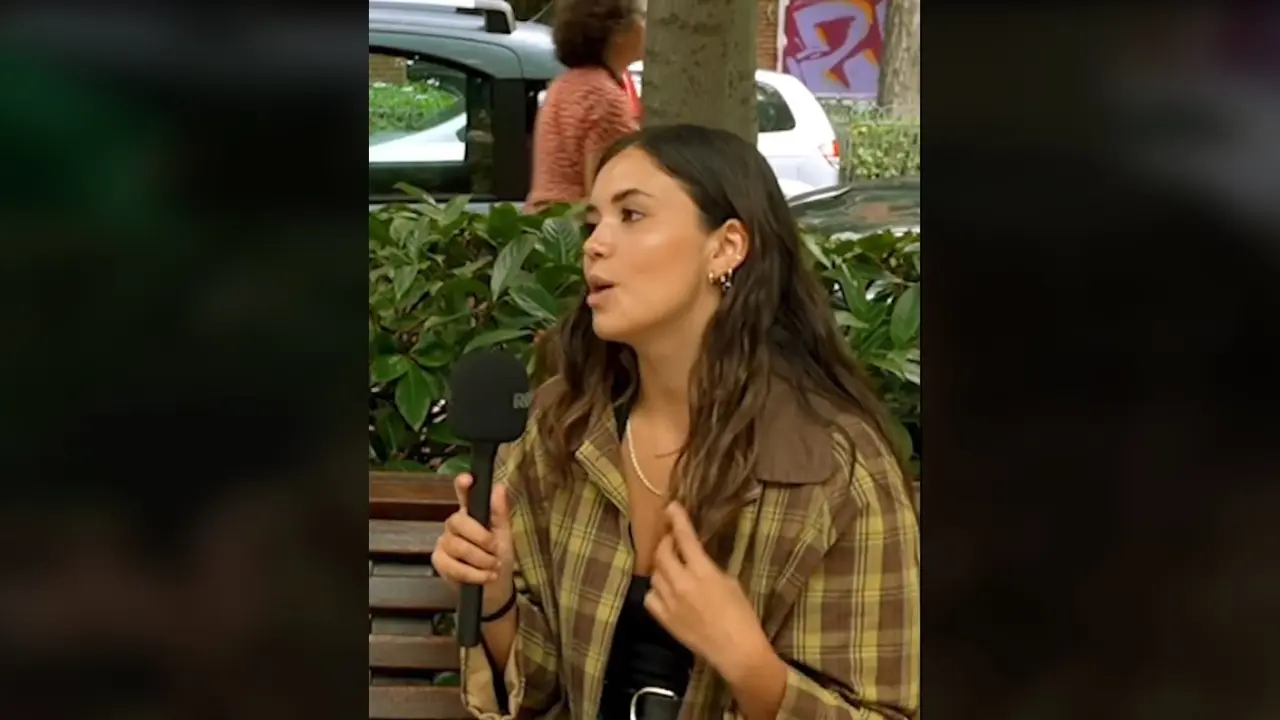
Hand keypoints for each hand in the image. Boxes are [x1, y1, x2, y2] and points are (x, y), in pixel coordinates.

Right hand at [429, 473, 514, 613]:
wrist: (494, 590)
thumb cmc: (499, 558)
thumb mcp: (505, 536)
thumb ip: (500, 513)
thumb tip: (499, 487)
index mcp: (471, 514)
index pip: (463, 495)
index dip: (462, 486)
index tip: (467, 479)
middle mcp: (454, 525)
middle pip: (459, 521)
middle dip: (481, 538)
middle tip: (496, 550)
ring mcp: (444, 543)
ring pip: (457, 546)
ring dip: (481, 559)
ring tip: (494, 567)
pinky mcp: (439, 562)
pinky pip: (453, 565)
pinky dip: (473, 573)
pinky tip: (485, 577)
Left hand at [644, 503, 771, 675]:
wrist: (736, 650)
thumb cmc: (741, 615)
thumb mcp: (730, 582)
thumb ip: (708, 567)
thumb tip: (695, 558)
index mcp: (703, 571)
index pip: (685, 538)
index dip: (677, 520)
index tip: (671, 508)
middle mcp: (681, 583)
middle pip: (662, 553)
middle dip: (666, 543)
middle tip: (672, 541)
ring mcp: (670, 602)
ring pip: (654, 574)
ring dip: (662, 567)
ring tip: (672, 568)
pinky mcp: (664, 619)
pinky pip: (650, 597)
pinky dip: (655, 590)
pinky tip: (665, 591)